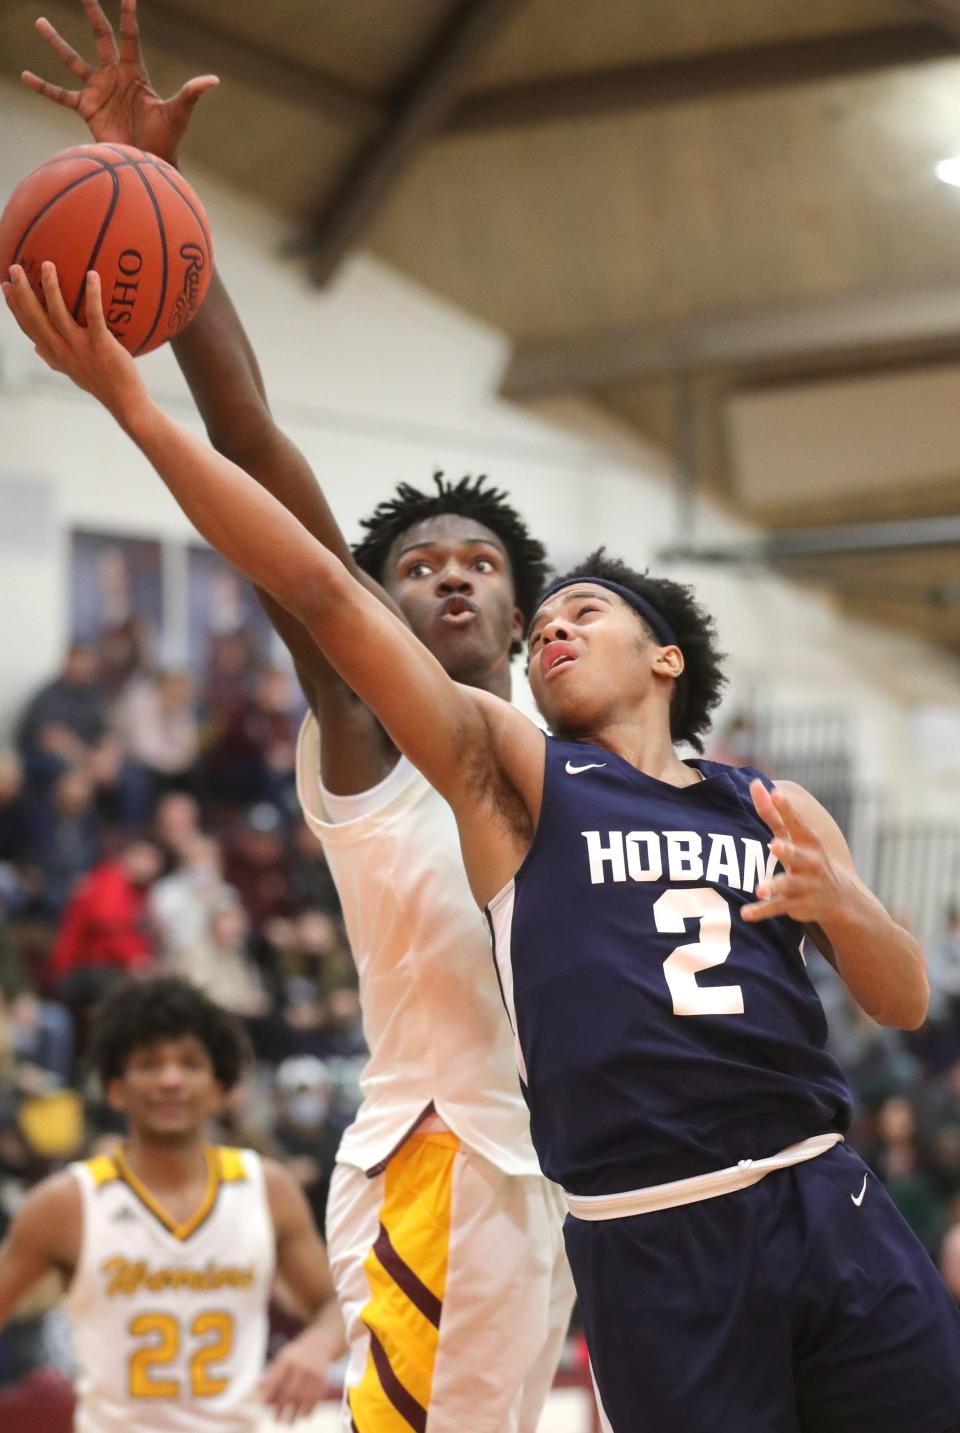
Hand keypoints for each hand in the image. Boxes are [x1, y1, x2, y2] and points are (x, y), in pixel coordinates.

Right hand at [3, 262, 147, 423]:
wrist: (125, 402)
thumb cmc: (102, 384)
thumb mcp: (73, 371)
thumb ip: (54, 359)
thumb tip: (36, 348)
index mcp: (54, 354)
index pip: (28, 327)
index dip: (14, 307)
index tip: (5, 286)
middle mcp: (61, 350)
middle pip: (35, 318)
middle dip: (22, 292)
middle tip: (16, 267)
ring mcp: (80, 348)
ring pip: (58, 314)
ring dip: (50, 288)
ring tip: (48, 265)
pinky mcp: (100, 345)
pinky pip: (94, 316)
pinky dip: (92, 295)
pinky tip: (92, 275)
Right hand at [22, 0, 217, 162]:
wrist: (147, 163)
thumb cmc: (165, 140)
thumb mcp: (178, 113)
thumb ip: (191, 93)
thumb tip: (214, 80)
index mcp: (135, 72)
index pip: (131, 37)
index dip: (129, 16)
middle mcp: (114, 76)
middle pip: (100, 37)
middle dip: (92, 14)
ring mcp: (99, 90)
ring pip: (72, 59)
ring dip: (57, 42)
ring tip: (40, 21)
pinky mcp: (86, 109)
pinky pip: (60, 94)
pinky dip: (43, 86)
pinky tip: (25, 74)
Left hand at [257, 1323, 338, 1423]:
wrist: (319, 1344)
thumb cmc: (295, 1356)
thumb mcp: (282, 1358)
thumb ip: (271, 1375)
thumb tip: (258, 1396)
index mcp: (287, 1359)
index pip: (275, 1379)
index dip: (267, 1394)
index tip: (262, 1407)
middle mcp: (301, 1366)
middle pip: (290, 1392)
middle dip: (282, 1409)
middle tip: (276, 1420)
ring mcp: (313, 1373)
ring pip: (302, 1399)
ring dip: (295, 1414)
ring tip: (288, 1423)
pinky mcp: (323, 1381)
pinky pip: (315, 1400)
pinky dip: (308, 1411)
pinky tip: (302, 1416)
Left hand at [742, 779, 848, 926]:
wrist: (842, 898)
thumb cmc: (809, 857)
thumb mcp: (797, 836)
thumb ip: (774, 813)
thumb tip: (755, 783)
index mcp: (808, 841)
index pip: (796, 822)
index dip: (786, 808)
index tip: (775, 793)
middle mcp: (809, 862)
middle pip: (796, 855)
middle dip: (787, 850)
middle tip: (775, 845)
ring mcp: (804, 884)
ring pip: (788, 885)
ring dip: (775, 886)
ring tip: (761, 889)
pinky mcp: (797, 904)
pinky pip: (777, 908)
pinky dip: (761, 911)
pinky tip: (745, 914)